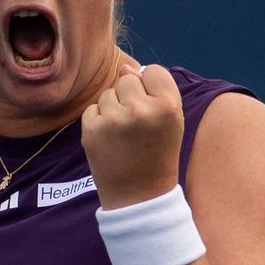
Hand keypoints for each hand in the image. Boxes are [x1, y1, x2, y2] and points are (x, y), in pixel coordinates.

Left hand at [81, 61, 185, 208]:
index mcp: (168, 106)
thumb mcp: (172, 122)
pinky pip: (92, 109)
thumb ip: (154, 91)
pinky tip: (110, 140)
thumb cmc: (157, 154)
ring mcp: (114, 119)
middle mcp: (141, 110)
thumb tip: (124, 68)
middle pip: (127, 79)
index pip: (154, 71)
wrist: (139, 195)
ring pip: (108, 94)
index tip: (153, 106)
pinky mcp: (92, 129)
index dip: (151, 87)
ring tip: (123, 135)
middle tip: (137, 124)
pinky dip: (98, 121)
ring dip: (113, 108)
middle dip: (130, 96)